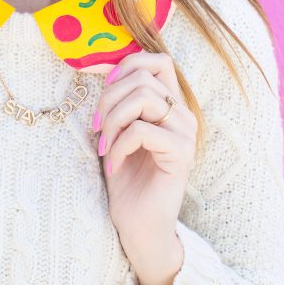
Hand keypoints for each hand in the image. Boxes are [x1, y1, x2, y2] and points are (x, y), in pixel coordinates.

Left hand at [93, 51, 196, 258]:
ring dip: (113, 120)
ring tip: (105, 146)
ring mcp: (186, 133)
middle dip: (109, 98)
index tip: (104, 89)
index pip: (158, 60)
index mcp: (171, 104)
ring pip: (143, 98)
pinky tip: (114, 165)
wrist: (138, 224)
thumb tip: (104, 69)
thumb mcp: (118, 129)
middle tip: (97, 128)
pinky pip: (141, 130)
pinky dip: (119, 146)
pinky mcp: (181, 153)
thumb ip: (120, 100)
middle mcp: (183, 114)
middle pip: (143, 77)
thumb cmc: (127, 176)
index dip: (127, 65)